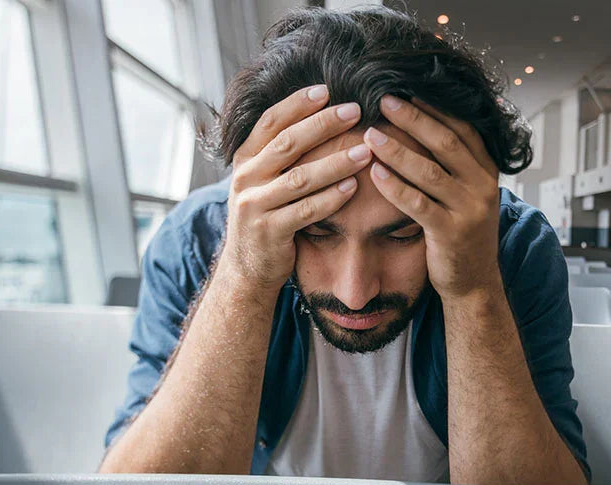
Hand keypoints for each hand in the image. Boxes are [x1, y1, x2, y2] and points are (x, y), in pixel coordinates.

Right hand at [220, 85, 370, 291]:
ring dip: (336, 162)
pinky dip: (331, 198)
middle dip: (323, 124)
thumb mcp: (263, 181)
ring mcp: (254, 205)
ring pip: (300, 177)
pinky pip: (305, 211)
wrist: (247, 268)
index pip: (270, 122)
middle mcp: (246, 178)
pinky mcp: (269, 232)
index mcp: (245, 159)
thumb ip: (280, 154)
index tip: (327, 89)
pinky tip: (353, 187)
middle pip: (287, 143)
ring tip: (366, 150)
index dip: (297, 104)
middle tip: (355, 111)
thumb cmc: (267, 217)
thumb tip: (319, 112)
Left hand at [363, 95, 500, 299]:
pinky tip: (374, 172)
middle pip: (446, 143)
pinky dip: (394, 186)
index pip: (463, 129)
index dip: (436, 109)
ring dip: (397, 150)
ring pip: (430, 171)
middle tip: (384, 100)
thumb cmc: (462, 233)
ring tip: (370, 134)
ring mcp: (469, 210)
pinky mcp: (450, 233)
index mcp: (487, 171)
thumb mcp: (469, 194)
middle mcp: (483, 187)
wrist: (474, 282)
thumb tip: (425, 125)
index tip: (408, 91)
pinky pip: (418, 204)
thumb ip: (456, 165)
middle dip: (413, 119)